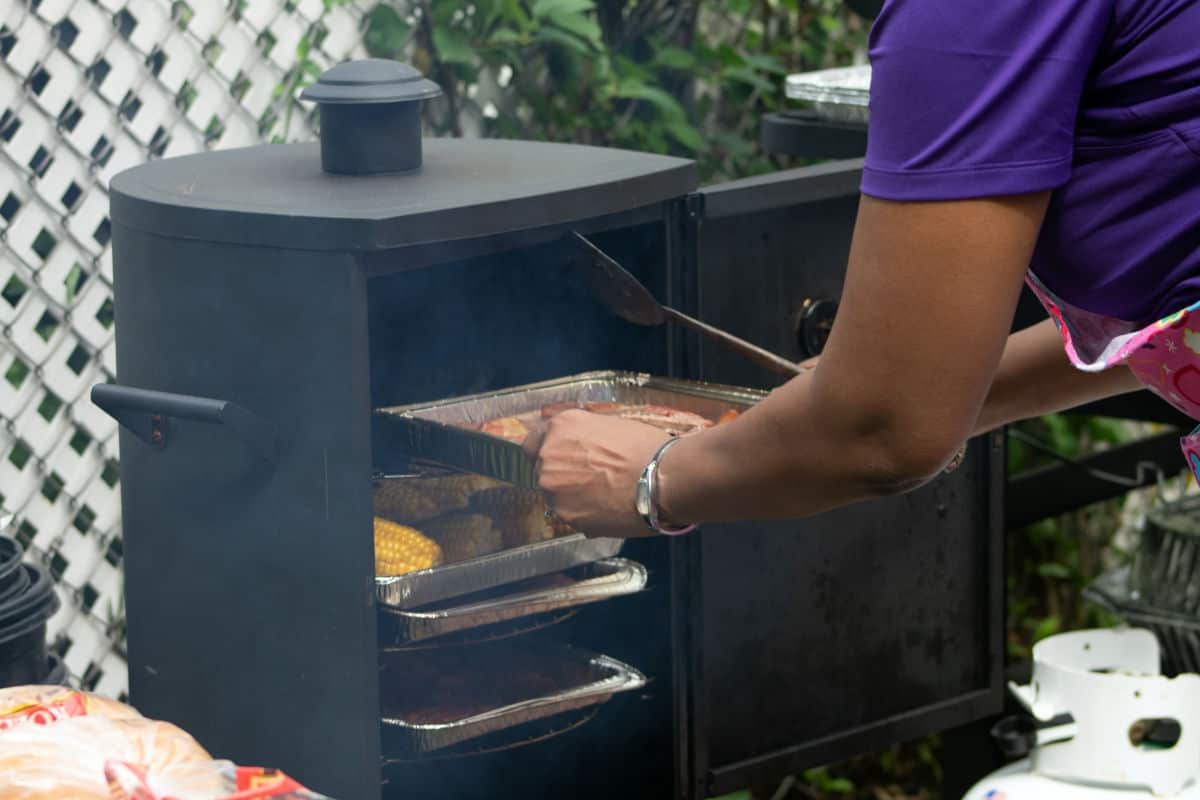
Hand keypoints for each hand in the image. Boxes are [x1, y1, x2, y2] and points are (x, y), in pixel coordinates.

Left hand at [522, 410, 671, 538]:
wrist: (662, 479)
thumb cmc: (646, 449)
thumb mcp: (612, 426)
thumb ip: (586, 436)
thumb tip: (583, 448)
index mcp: (561, 427)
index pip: (533, 442)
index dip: (547, 451)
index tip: (560, 459)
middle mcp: (549, 456)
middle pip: (543, 470)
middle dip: (563, 475)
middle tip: (592, 479)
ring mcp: (554, 488)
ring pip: (555, 495)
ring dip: (572, 496)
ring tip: (604, 496)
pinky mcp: (565, 515)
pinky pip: (570, 514)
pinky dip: (584, 514)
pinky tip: (608, 509)